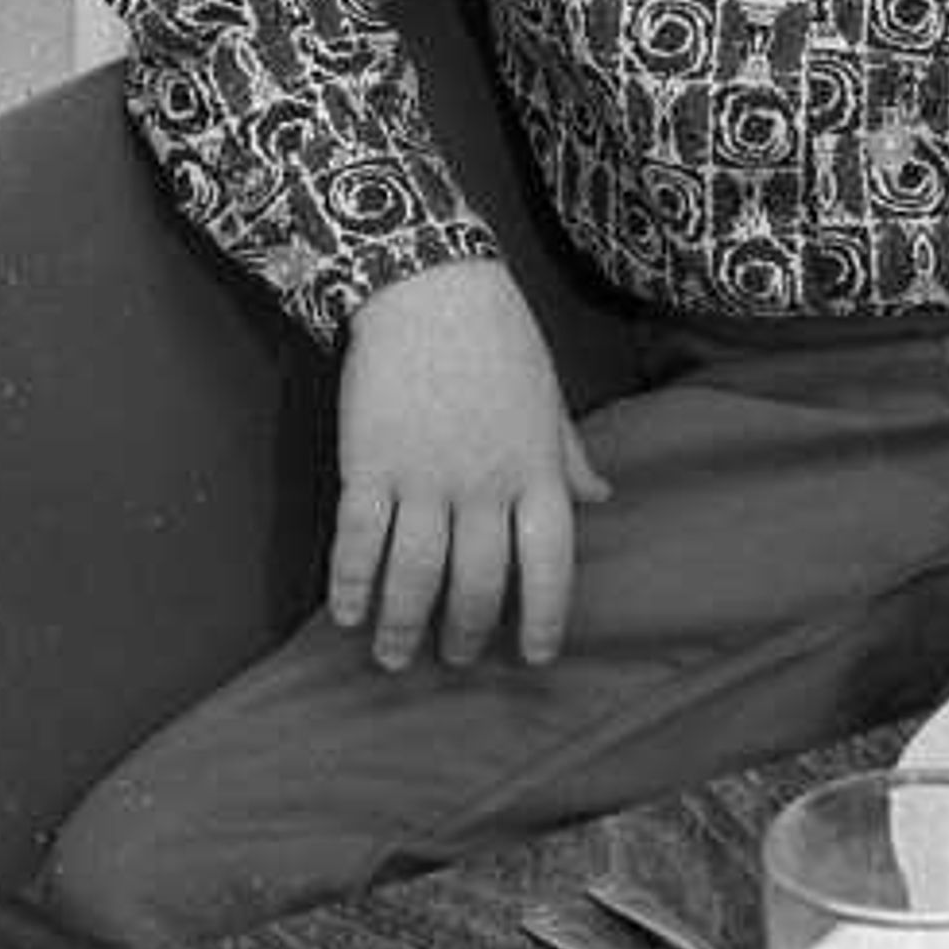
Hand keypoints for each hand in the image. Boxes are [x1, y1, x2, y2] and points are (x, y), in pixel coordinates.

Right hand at [330, 260, 609, 672]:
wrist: (431, 289)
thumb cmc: (500, 340)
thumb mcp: (549, 397)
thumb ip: (568, 454)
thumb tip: (601, 496)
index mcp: (536, 468)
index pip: (551, 562)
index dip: (545, 616)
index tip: (534, 656)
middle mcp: (485, 483)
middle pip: (479, 581)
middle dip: (466, 631)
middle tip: (454, 659)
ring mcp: (426, 476)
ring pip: (416, 574)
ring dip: (403, 624)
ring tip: (394, 657)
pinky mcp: (370, 464)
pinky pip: (359, 540)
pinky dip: (351, 583)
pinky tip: (347, 613)